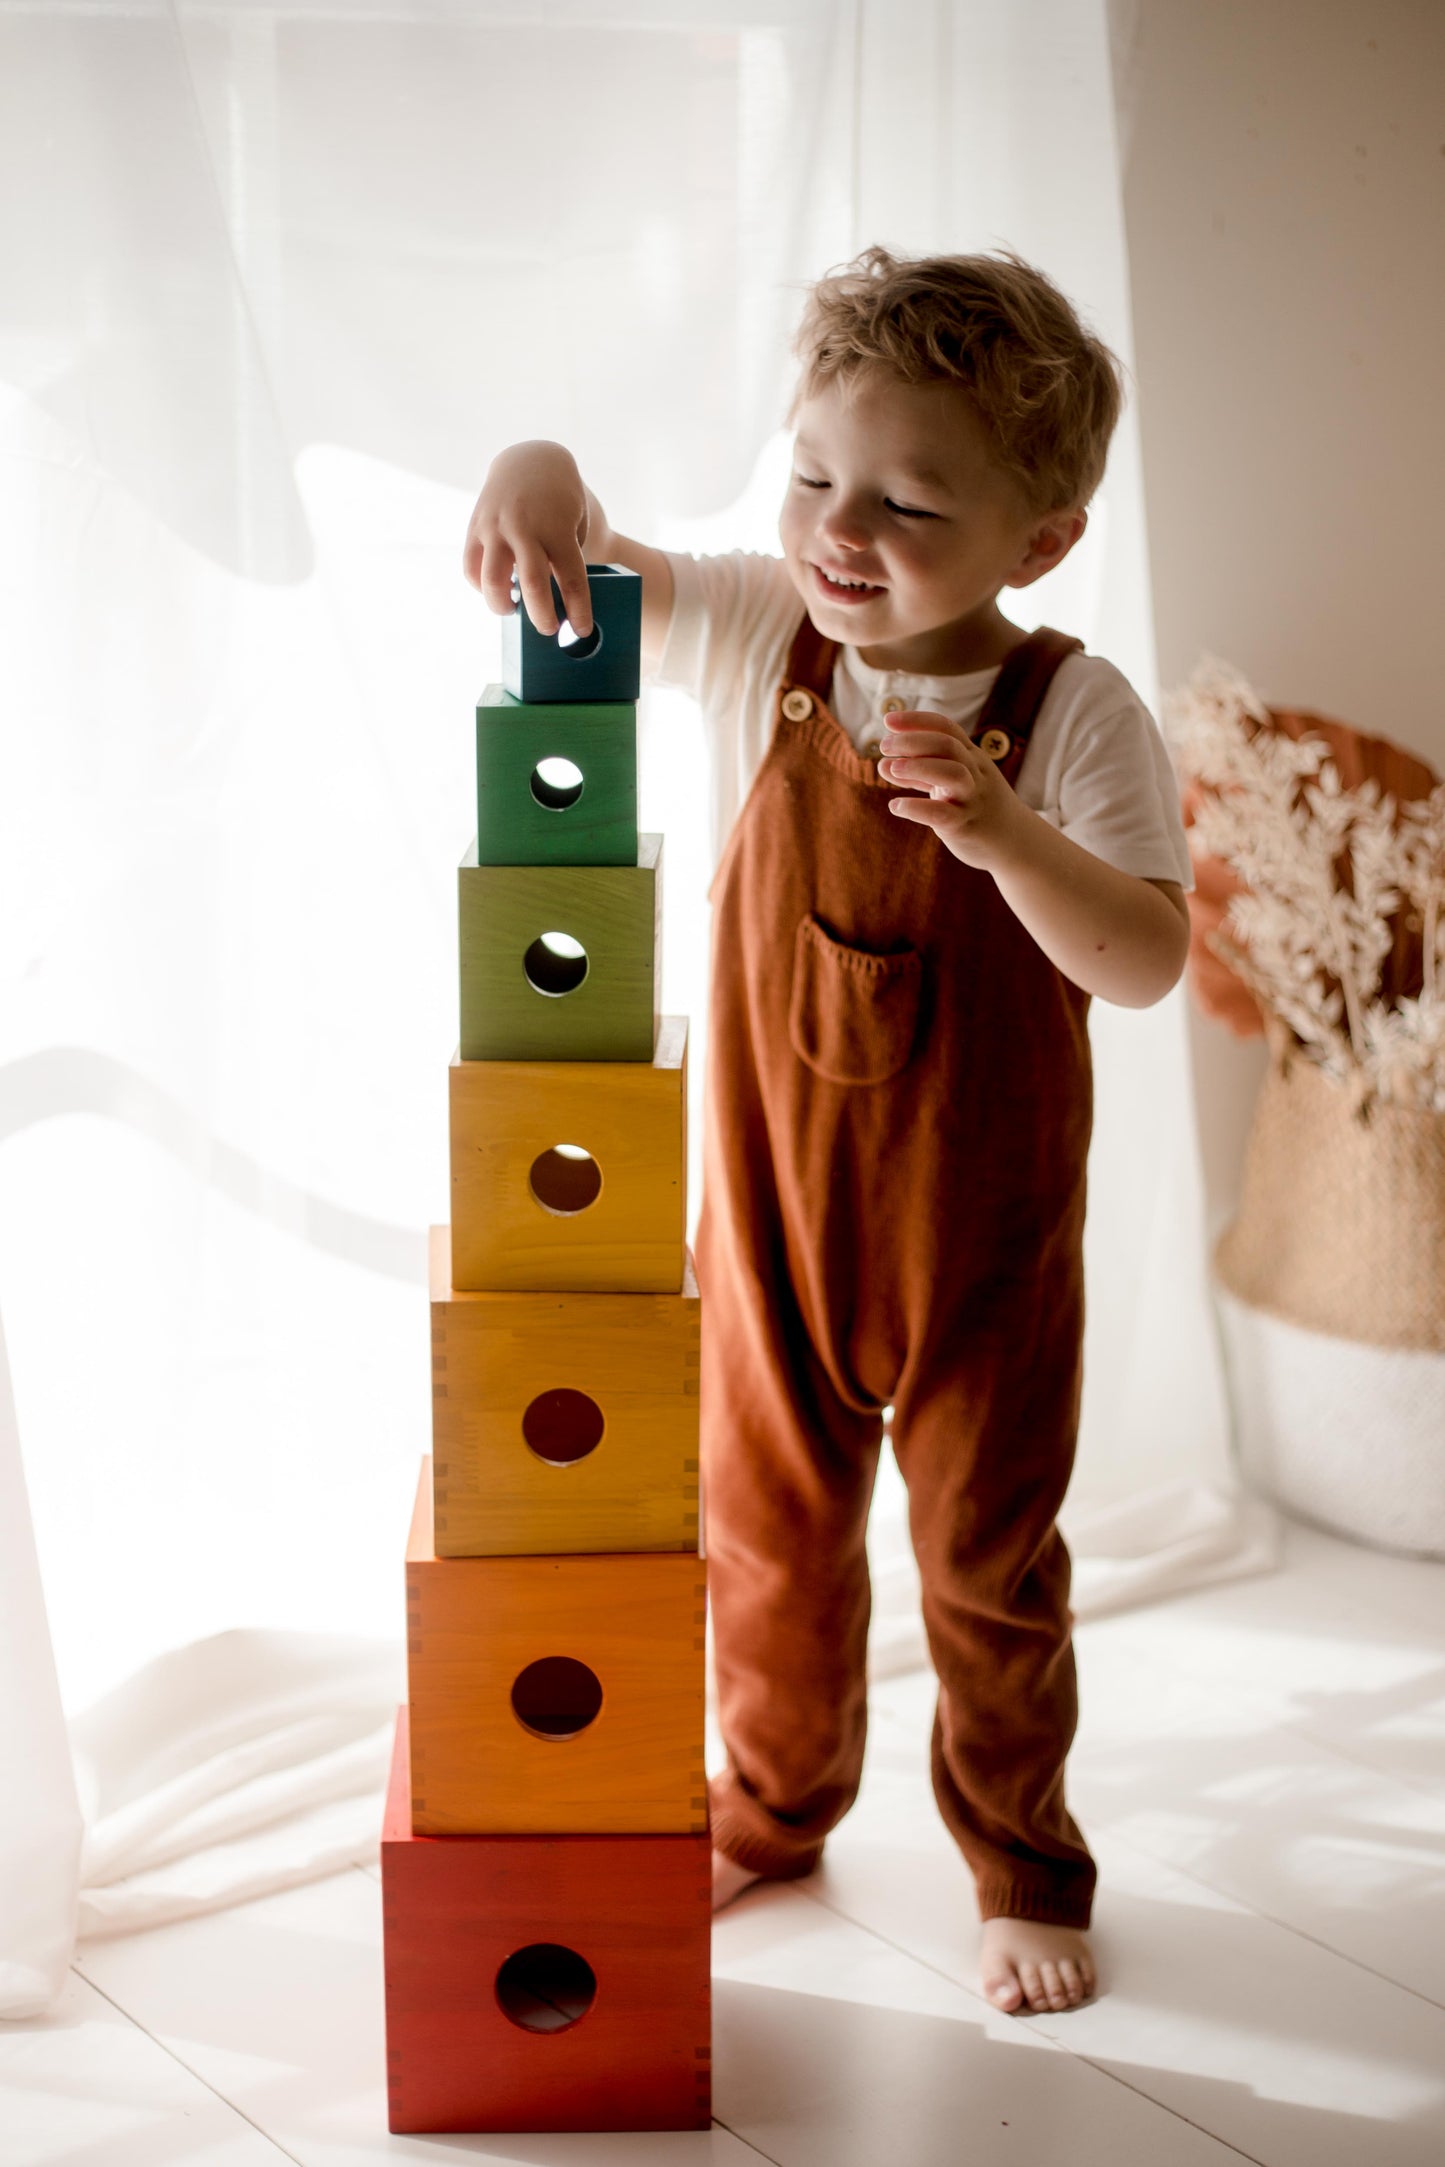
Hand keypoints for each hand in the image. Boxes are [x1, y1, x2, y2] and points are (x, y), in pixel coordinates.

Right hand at [461, 441, 593, 636]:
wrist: (530, 462)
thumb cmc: (561, 502)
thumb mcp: (574, 524)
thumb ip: (563, 559)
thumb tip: (554, 603)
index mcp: (557, 529)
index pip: (571, 580)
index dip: (578, 611)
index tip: (580, 631)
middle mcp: (525, 528)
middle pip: (534, 586)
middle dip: (542, 617)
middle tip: (550, 631)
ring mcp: (496, 527)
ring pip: (492, 581)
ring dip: (502, 605)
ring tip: (513, 609)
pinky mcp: (475, 528)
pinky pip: (471, 568)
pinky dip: (481, 587)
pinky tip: (497, 587)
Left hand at [878, 711, 1027, 871]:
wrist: (1015, 840)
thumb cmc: (975, 805)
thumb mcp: (951, 782)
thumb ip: (920, 773)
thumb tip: (883, 764)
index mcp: (970, 756)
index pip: (946, 727)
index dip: (916, 720)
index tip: (888, 719)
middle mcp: (974, 772)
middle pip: (947, 745)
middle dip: (913, 740)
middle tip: (884, 745)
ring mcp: (972, 798)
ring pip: (952, 774)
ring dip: (918, 767)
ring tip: (891, 768)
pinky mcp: (966, 825)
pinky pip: (943, 814)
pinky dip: (917, 808)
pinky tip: (896, 806)